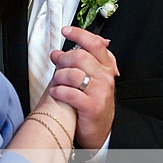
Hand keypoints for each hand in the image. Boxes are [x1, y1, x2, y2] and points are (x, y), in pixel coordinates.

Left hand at [49, 26, 117, 150]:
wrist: (99, 131)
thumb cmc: (93, 103)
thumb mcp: (95, 78)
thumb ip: (88, 59)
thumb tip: (75, 42)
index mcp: (105, 67)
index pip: (95, 43)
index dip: (79, 34)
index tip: (66, 31)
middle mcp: (105, 77)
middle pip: (80, 56)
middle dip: (62, 58)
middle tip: (56, 61)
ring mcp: (100, 91)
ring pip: (73, 73)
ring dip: (59, 77)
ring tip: (57, 82)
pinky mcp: (92, 106)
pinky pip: (70, 93)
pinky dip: (59, 91)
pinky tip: (56, 92)